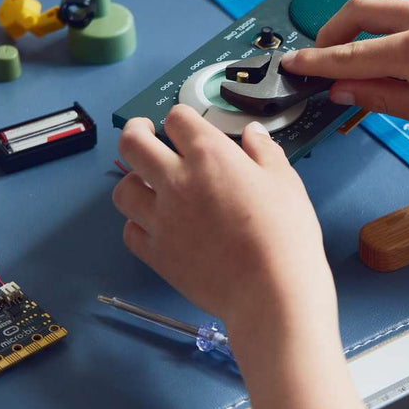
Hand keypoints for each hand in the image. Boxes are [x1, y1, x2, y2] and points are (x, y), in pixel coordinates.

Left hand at [112, 106, 335, 346]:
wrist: (271, 290)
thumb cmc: (285, 232)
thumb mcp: (285, 181)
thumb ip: (264, 151)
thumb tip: (250, 133)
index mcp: (209, 155)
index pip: (177, 119)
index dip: (181, 118)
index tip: (186, 126)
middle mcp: (176, 181)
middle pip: (133, 144)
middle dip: (135, 131)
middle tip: (144, 133)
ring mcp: (161, 219)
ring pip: (123, 189)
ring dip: (133, 180)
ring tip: (148, 184)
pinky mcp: (156, 253)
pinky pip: (130, 231)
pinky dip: (138, 224)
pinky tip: (155, 225)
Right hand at [281, 0, 408, 145]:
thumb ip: (383, 96)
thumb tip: (343, 89)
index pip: (351, 54)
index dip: (316, 63)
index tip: (293, 65)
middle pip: (359, 7)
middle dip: (332, 29)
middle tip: (323, 57)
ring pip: (388, 4)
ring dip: (367, 26)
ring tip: (366, 60)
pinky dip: (400, 26)